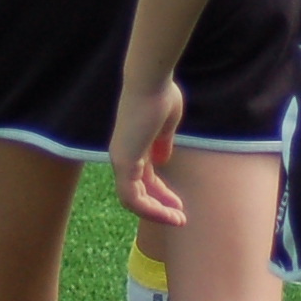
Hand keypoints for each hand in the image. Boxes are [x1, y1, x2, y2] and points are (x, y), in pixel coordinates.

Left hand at [109, 76, 189, 225]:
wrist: (150, 81)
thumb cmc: (161, 94)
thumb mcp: (166, 123)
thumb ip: (163, 142)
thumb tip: (162, 160)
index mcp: (133, 144)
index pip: (143, 178)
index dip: (160, 193)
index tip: (179, 204)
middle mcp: (122, 154)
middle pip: (138, 191)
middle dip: (159, 206)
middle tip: (180, 218)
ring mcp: (120, 159)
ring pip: (133, 200)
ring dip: (156, 213)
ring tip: (178, 220)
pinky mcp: (123, 162)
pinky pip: (133, 197)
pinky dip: (150, 209)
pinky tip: (170, 213)